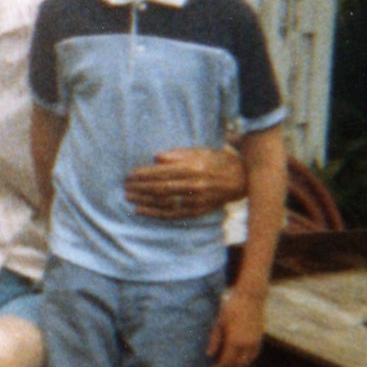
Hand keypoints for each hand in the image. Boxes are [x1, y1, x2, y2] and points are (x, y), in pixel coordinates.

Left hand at [126, 147, 246, 219]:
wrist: (240, 178)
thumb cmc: (216, 161)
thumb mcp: (199, 151)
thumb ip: (177, 154)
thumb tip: (156, 157)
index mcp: (193, 168)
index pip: (162, 172)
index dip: (144, 175)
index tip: (130, 175)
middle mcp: (194, 185)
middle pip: (161, 188)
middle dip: (140, 188)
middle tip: (125, 187)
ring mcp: (196, 200)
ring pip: (164, 202)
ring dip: (144, 201)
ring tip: (129, 197)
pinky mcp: (198, 211)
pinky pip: (173, 214)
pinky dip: (155, 213)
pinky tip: (141, 211)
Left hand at [207, 286, 265, 366]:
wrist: (251, 299)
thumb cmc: (231, 308)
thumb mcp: (219, 323)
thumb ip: (214, 340)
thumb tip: (209, 355)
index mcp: (235, 341)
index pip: (226, 362)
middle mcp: (247, 345)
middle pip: (237, 365)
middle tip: (216, 366)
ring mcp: (255, 343)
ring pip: (247, 362)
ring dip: (236, 365)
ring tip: (225, 363)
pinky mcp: (260, 340)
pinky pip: (253, 356)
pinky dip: (245, 360)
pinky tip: (237, 357)